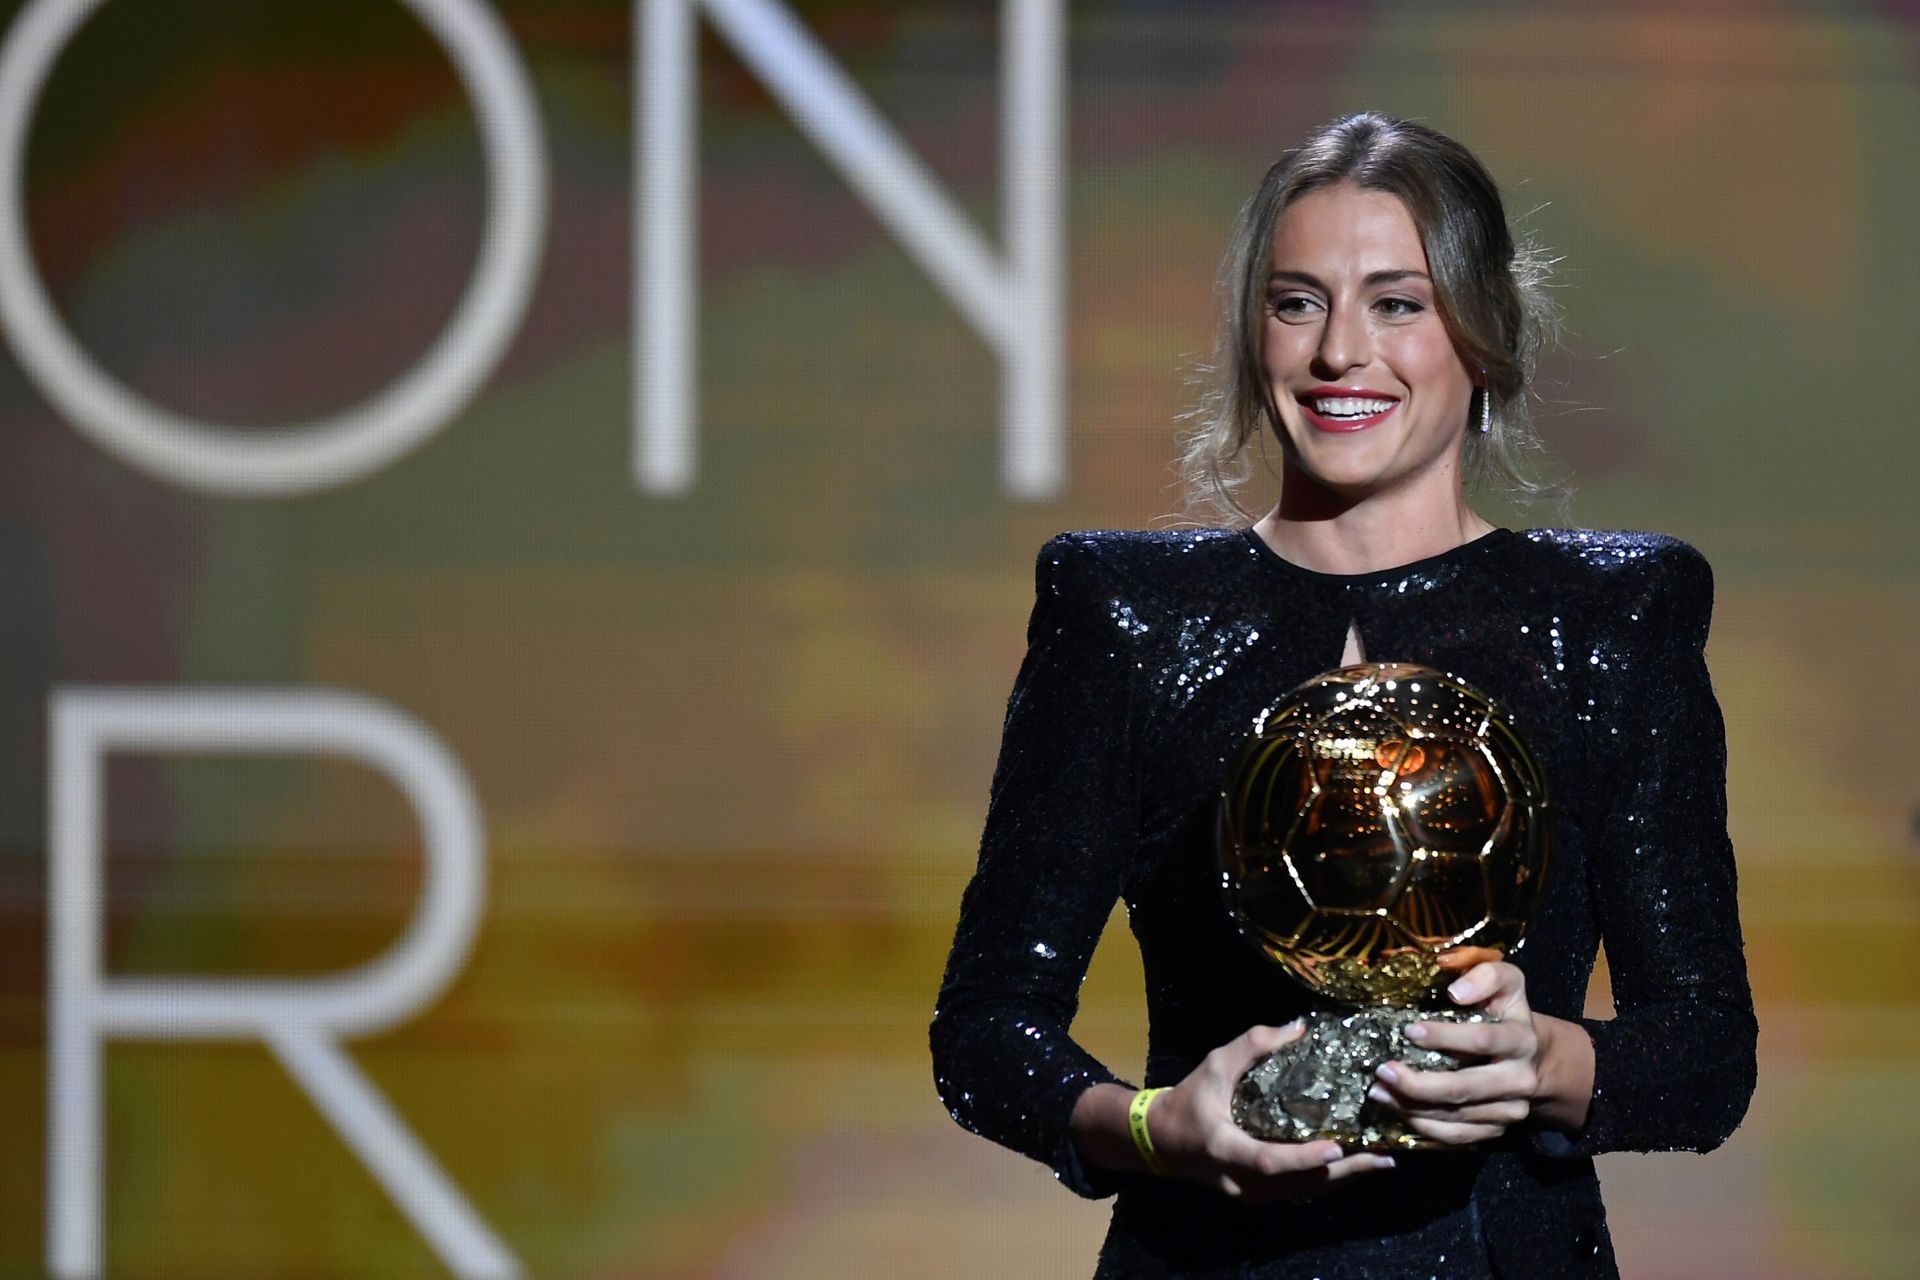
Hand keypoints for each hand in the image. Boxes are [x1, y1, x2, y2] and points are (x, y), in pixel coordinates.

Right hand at [1147, 1021, 1395, 1202]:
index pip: (1268, 1160)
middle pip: (1298, 1184)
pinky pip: (1297, 1190)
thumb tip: (1299, 1028)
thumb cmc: (1189, 1099)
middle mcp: (1242, 1180)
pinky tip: (1352, 1167)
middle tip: (1383, 1157)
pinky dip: (1326, 1179)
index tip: (1337, 1148)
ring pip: (1303, 1191)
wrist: (1161, 1139)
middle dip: (1344, 1172)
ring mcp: (1251, 1193)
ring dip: (1343, 1178)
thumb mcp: (1214, 1065)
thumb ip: (1253, 1045)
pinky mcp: (1257, 1194)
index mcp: (1227, 1148)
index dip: (1303, 1158)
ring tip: (1381, 1161)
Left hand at [1365, 961, 1544, 1144]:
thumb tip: (1456, 991)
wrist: (1534, 1057)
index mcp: (1522, 1040)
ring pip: (1456, 1116)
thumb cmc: (1505, 1012)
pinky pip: (1456, 1136)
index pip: (1482, 1040)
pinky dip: (1423, 1126)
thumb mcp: (1506, 983)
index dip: (1445, 1037)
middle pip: (1466, 1088)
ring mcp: (1509, 1111)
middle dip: (1420, 1084)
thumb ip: (1486, 976)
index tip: (1410, 1030)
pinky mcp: (1496, 1130)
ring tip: (1378, 1091)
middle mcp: (1520, 1080)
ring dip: (1412, 1106)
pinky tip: (1397, 1109)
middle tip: (1382, 1070)